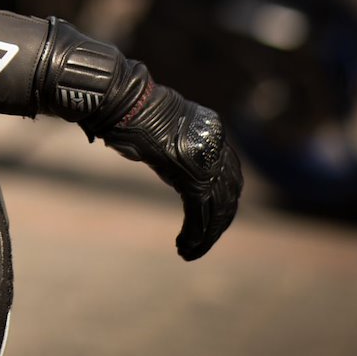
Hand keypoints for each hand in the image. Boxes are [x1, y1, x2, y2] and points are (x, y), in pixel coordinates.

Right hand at [101, 82, 242, 260]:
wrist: (125, 103)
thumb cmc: (133, 114)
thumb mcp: (166, 132)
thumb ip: (181, 150)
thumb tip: (183, 172)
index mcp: (214, 132)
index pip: (231, 175)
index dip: (224, 203)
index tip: (213, 221)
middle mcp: (216, 147)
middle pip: (229, 195)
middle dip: (217, 223)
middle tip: (202, 243)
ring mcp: (206, 162)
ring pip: (217, 210)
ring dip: (205, 236)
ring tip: (189, 252)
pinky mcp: (192, 176)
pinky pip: (200, 213)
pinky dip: (194, 235)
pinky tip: (184, 247)